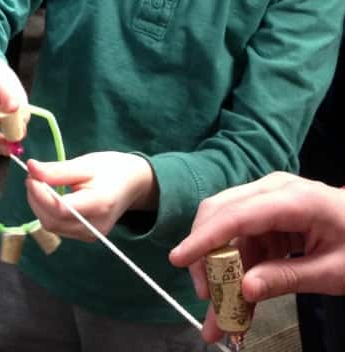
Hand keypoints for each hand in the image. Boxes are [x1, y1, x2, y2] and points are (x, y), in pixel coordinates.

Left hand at [25, 152, 156, 240]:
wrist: (133, 183)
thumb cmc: (111, 169)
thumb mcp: (85, 164)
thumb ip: (57, 170)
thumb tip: (30, 167)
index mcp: (99, 204)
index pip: (60, 209)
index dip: (39, 194)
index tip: (30, 175)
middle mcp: (95, 226)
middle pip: (53, 221)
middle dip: (36, 199)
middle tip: (32, 176)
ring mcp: (91, 235)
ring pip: (53, 227)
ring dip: (39, 206)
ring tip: (39, 184)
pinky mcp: (87, 236)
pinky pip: (60, 227)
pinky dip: (48, 212)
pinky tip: (49, 196)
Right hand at [169, 172, 344, 342]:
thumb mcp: (334, 271)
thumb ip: (287, 278)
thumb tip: (243, 290)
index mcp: (292, 199)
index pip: (236, 215)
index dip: (204, 238)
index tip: (178, 260)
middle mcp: (272, 191)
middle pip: (221, 214)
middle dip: (205, 256)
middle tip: (204, 297)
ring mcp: (269, 201)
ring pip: (228, 232)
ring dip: (219, 271)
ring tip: (218, 316)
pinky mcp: (269, 216)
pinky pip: (243, 241)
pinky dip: (236, 271)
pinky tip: (236, 302)